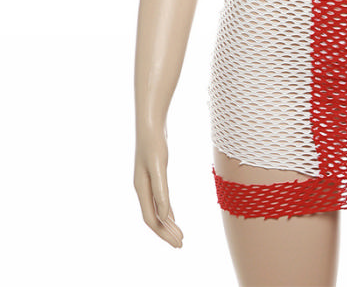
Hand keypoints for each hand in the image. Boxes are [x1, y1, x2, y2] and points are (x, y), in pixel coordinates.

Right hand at [133, 128, 183, 247]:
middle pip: (153, 218)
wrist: (151, 125)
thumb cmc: (154, 144)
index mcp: (142, 189)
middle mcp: (142, 189)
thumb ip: (160, 190)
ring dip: (167, 224)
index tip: (178, 242)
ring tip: (179, 235)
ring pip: (156, 210)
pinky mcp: (155, 176)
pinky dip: (166, 212)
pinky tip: (172, 217)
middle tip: (181, 244)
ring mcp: (147, 183)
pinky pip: (159, 201)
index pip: (151, 219)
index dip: (163, 233)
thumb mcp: (159, 166)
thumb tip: (164, 214)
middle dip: (166, 233)